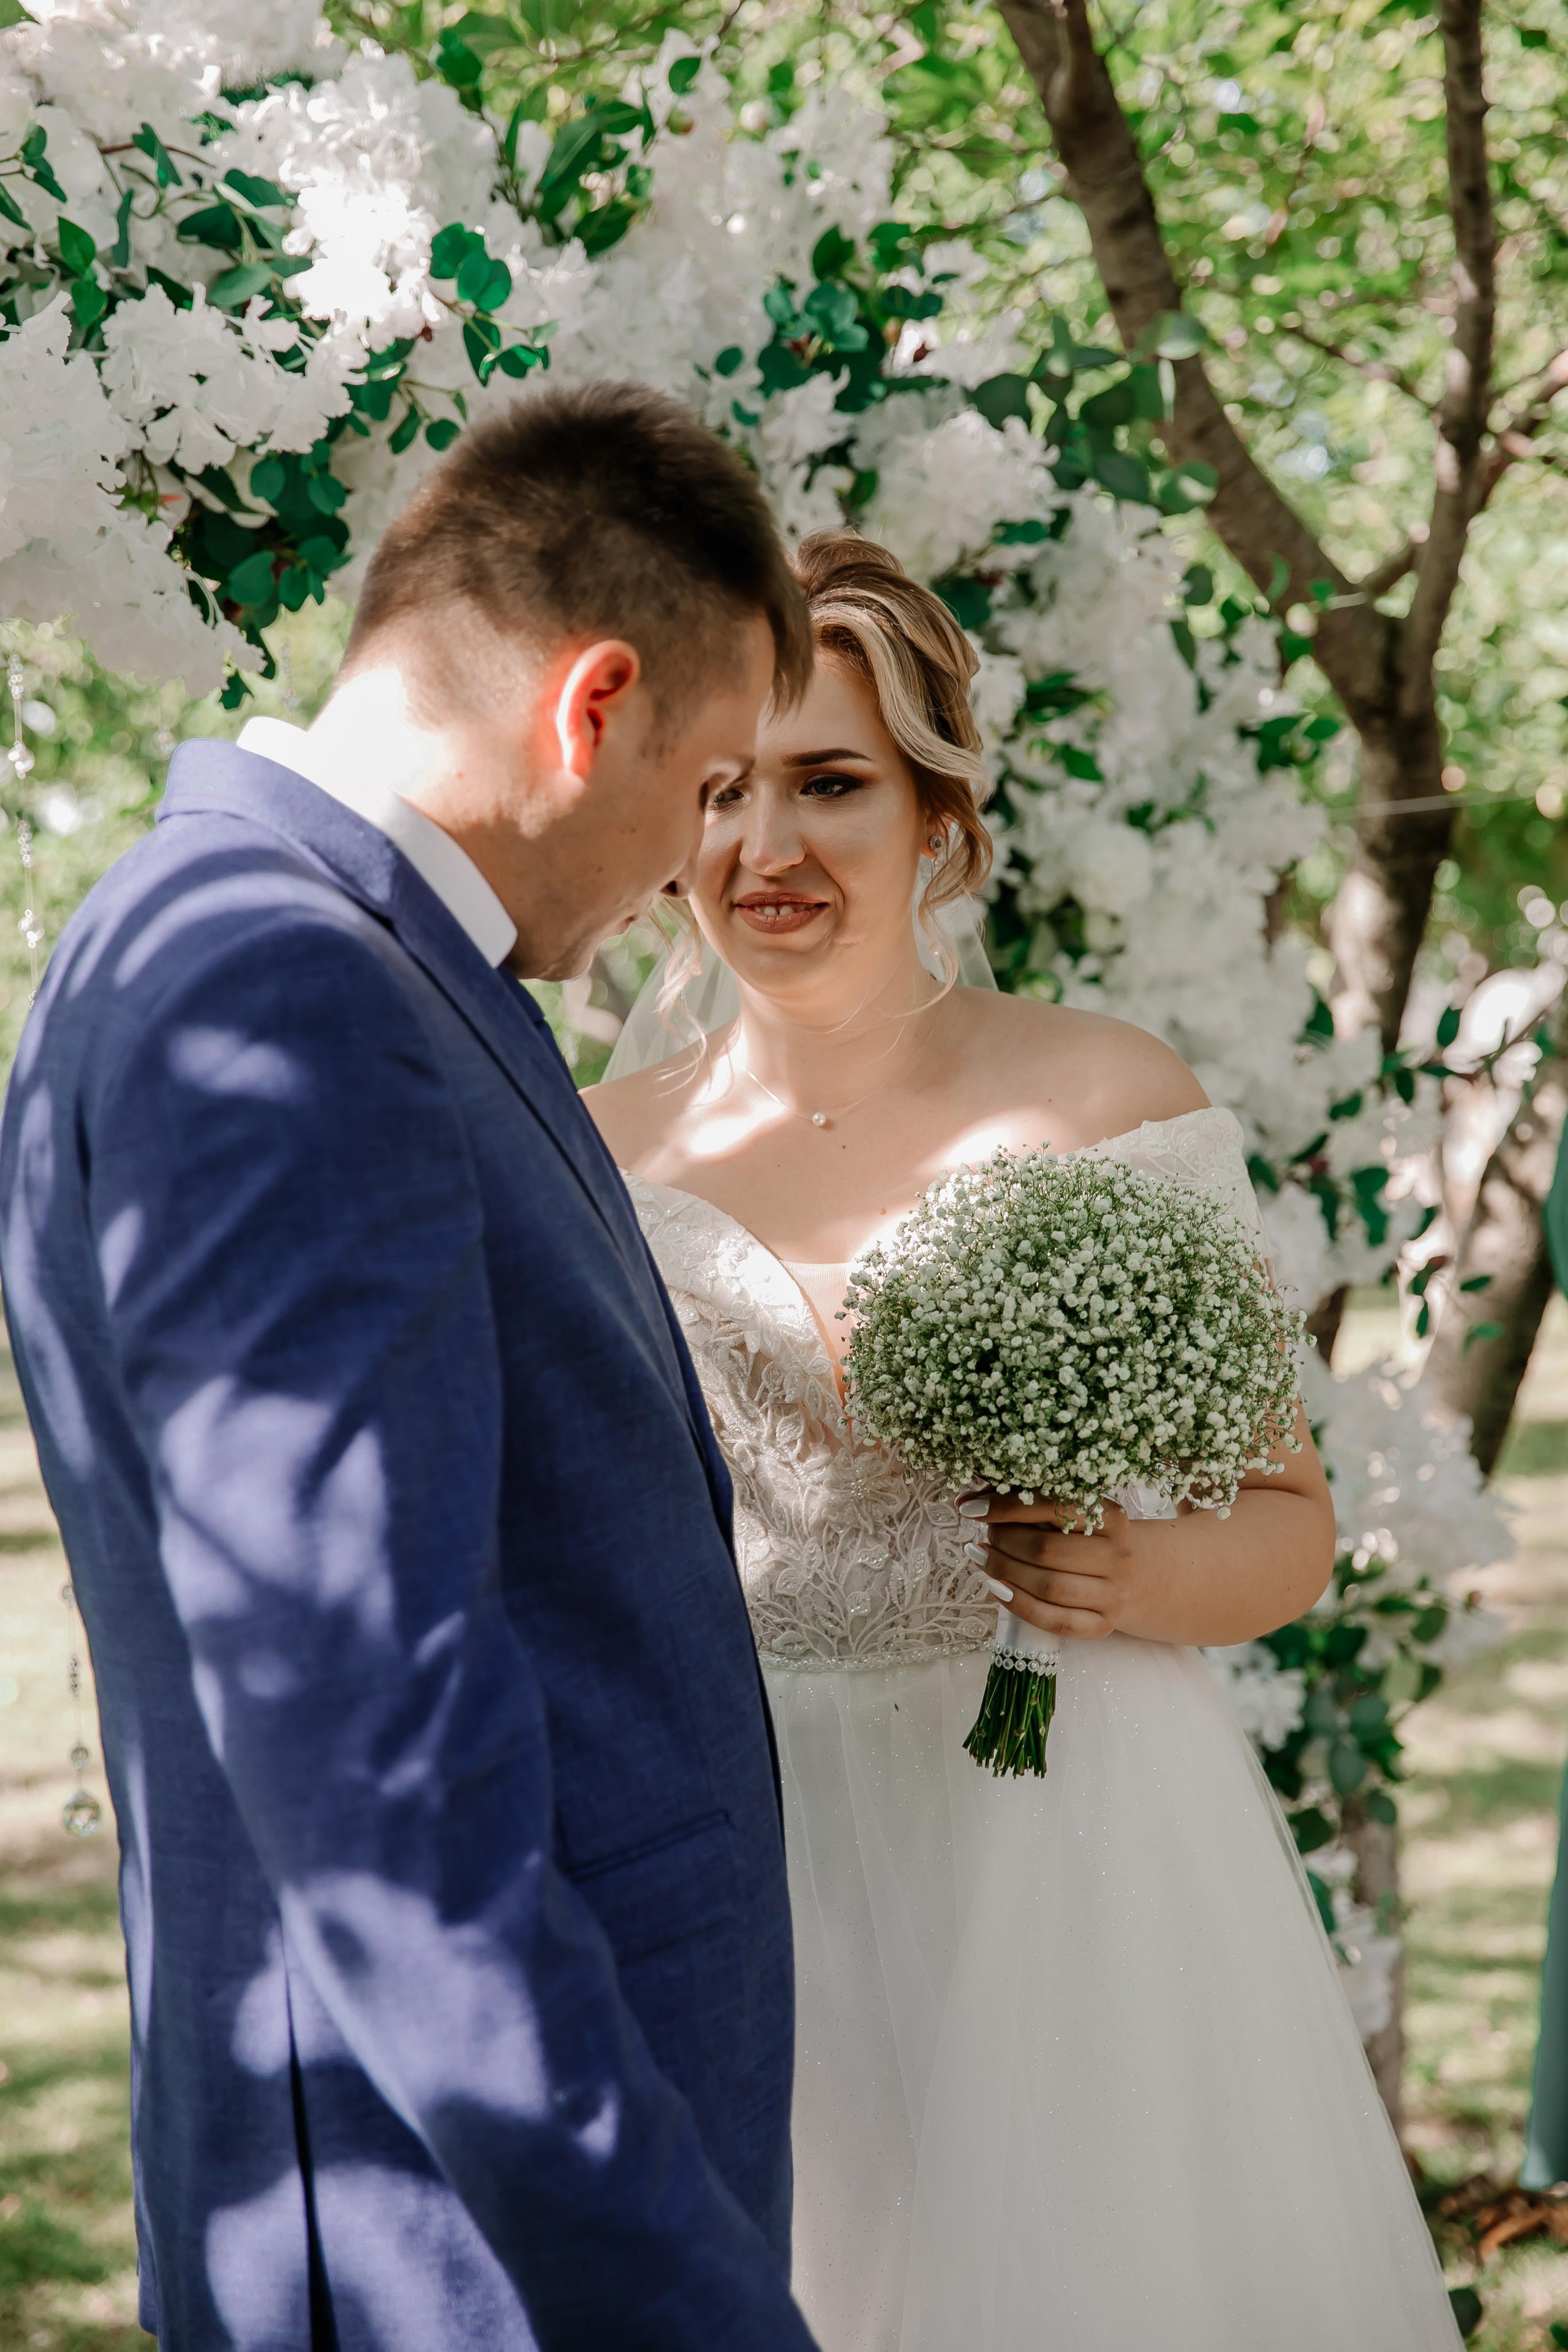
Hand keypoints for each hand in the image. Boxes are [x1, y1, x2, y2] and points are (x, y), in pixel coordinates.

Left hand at [958, 1492, 1137, 1641]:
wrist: (1127, 1577)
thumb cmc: (1082, 1538)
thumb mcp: (1066, 1513)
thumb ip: (1023, 1500)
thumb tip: (967, 1501)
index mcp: (1111, 1517)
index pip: (1053, 1507)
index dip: (1006, 1507)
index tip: (970, 1508)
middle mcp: (1119, 1555)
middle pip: (1046, 1550)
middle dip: (1004, 1542)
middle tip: (986, 1537)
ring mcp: (1114, 1594)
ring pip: (1048, 1587)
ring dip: (1005, 1572)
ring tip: (984, 1558)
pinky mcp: (1103, 1625)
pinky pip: (1054, 1621)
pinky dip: (1018, 1605)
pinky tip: (997, 1587)